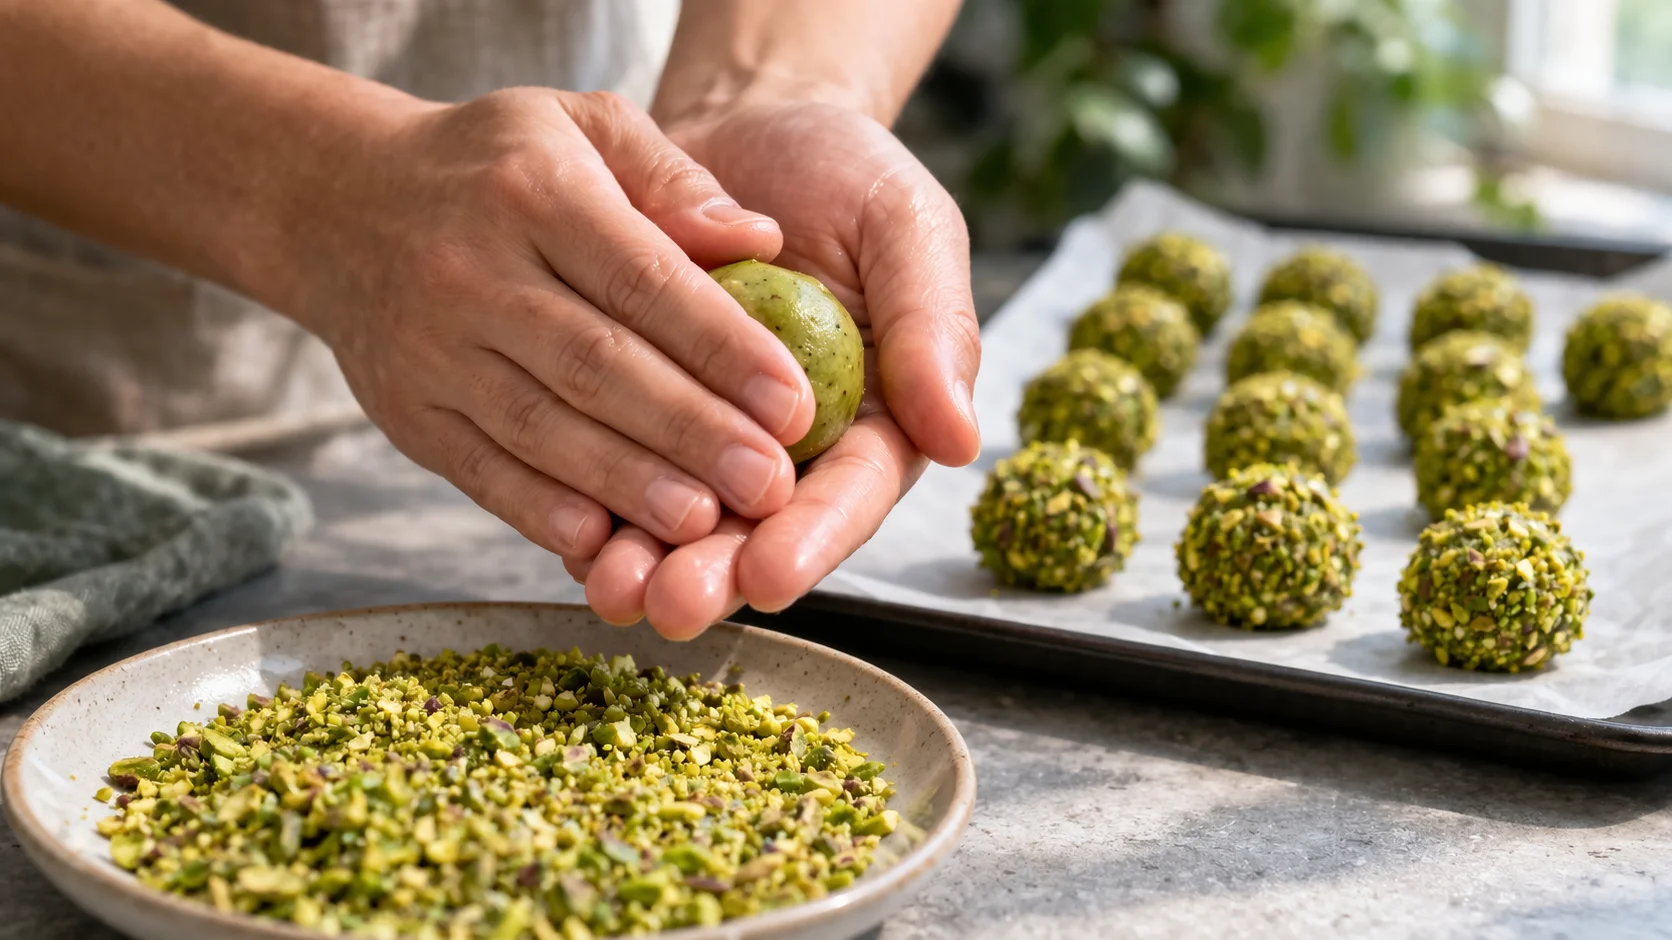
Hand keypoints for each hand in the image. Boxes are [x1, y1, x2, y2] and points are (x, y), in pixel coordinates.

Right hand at [275, 88, 820, 559]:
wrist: (340, 203)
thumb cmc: (498, 166)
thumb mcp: (583, 124)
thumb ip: (674, 178)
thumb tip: (764, 237)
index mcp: (534, 192)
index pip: (642, 278)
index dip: (722, 346)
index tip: (794, 402)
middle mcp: (472, 272)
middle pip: (596, 365)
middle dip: (690, 432)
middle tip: (770, 486)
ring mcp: (431, 351)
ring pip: (541, 428)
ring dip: (627, 484)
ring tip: (705, 526)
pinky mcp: (408, 414)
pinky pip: (481, 471)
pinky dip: (541, 513)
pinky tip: (602, 545)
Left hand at [569, 100, 981, 636]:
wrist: (742, 130)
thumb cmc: (842, 176)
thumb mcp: (906, 227)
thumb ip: (933, 327)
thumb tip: (961, 440)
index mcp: (874, 419)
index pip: (848, 495)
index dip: (812, 540)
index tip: (771, 575)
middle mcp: (794, 448)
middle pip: (760, 531)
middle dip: (716, 575)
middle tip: (672, 604)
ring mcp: (711, 437)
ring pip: (683, 519)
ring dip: (647, 562)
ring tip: (611, 587)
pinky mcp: (643, 415)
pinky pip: (616, 472)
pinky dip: (591, 510)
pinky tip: (567, 539)